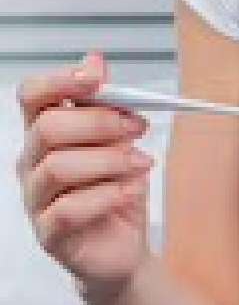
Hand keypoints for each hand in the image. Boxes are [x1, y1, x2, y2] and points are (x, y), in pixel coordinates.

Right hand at [15, 52, 154, 302]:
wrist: (123, 245)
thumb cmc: (115, 188)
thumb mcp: (120, 138)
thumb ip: (105, 101)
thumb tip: (93, 59)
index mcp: (45, 132)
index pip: (31, 95)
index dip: (59, 81)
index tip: (96, 79)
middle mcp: (32, 163)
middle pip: (49, 127)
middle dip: (100, 122)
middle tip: (137, 126)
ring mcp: (36, 200)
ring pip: (59, 167)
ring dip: (109, 160)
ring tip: (141, 163)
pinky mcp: (49, 234)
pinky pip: (68, 210)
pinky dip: (107, 195)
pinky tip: (130, 190)